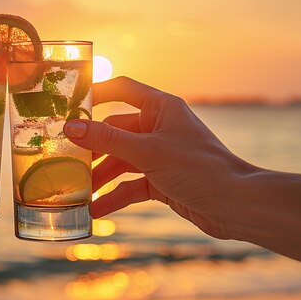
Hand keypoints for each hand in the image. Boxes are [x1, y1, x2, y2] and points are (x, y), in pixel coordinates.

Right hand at [64, 77, 253, 238]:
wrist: (237, 206)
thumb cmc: (199, 169)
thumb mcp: (147, 151)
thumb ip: (107, 139)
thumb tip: (70, 127)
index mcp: (160, 108)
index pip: (122, 89)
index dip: (96, 93)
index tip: (67, 104)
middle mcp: (159, 128)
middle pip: (114, 132)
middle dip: (91, 148)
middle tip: (64, 159)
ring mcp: (160, 155)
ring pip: (120, 161)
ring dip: (100, 176)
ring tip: (77, 191)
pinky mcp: (162, 180)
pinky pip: (130, 185)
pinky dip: (115, 196)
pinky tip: (96, 210)